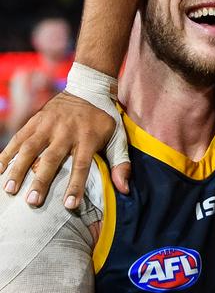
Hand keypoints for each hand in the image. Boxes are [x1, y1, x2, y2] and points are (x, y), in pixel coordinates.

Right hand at [0, 91, 129, 207]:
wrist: (89, 86)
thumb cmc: (103, 119)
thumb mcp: (118, 137)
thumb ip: (121, 163)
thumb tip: (124, 189)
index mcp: (89, 137)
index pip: (81, 164)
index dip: (75, 185)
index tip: (69, 206)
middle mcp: (67, 131)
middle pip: (52, 158)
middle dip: (41, 180)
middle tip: (31, 202)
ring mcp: (49, 124)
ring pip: (30, 147)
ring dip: (18, 168)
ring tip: (9, 189)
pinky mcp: (36, 120)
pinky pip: (19, 137)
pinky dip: (7, 153)